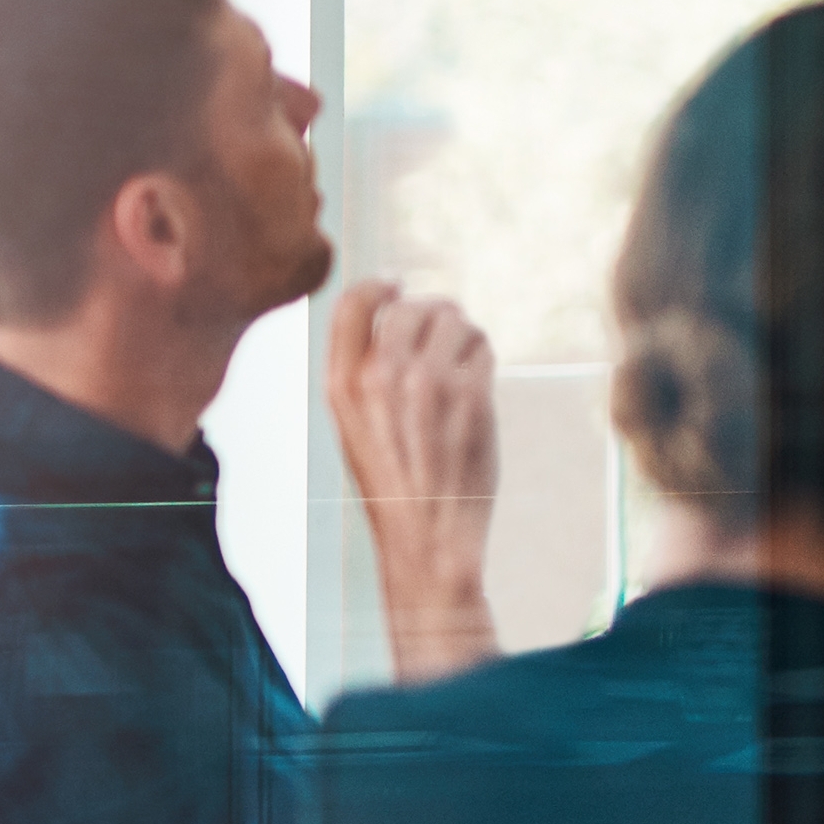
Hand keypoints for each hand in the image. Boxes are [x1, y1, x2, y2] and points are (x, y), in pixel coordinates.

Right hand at [324, 279, 499, 677]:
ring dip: (463, 334)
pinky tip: (475, 385)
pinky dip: (482, 357)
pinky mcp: (471, 394)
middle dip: (432, 313)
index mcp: (341, 384)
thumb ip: (367, 371)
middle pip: (412, 305)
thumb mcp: (355, 425)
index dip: (380, 286)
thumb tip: (401, 312)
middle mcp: (381, 375)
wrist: (427, 538)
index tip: (397, 288)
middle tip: (443, 336)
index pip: (352, 302)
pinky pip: (481, 346)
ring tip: (460, 367)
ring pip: (454, 320)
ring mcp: (428, 382)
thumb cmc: (394, 483)